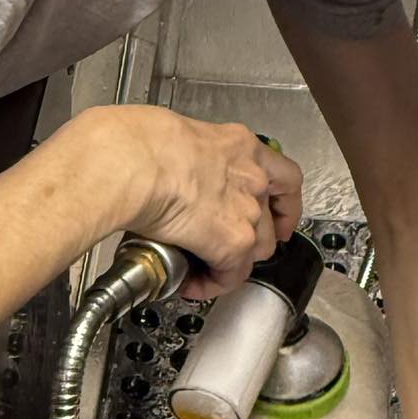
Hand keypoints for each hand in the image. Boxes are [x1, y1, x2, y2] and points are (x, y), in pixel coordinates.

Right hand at [87, 105, 302, 298]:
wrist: (132, 163)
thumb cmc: (136, 142)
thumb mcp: (171, 134)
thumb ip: (184, 157)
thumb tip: (164, 170)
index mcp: (239, 146)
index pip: (282, 176)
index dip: (284, 202)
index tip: (279, 215)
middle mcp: (252, 178)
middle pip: (270, 221)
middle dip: (251, 239)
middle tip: (226, 249)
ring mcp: (247, 212)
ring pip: (254, 251)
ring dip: (231, 263)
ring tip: (199, 267)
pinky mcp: (234, 242)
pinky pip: (230, 275)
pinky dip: (211, 284)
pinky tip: (188, 283)